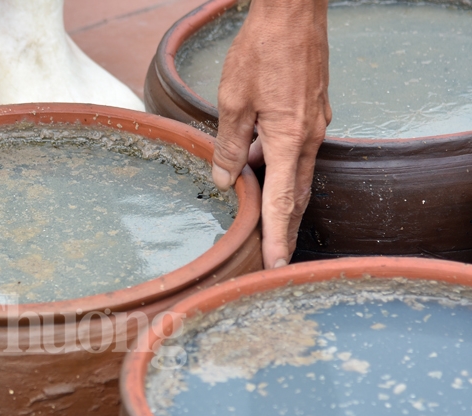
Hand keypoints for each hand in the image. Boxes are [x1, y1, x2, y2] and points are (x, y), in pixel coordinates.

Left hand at [211, 0, 330, 268]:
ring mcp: (316, 124)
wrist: (293, 11)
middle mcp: (310, 137)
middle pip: (297, 196)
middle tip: (274, 259)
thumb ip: (228, 145)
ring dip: (281, 198)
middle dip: (285, 229)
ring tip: (263, 222)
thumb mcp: (232, 101)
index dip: (278, 237)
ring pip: (297, 173)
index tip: (275, 266)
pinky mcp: (314, 112)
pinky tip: (258, 165)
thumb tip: (224, 179)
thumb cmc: (262, 50)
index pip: (283, 202)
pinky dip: (281, 167)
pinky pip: (297, 151)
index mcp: (291, 140)